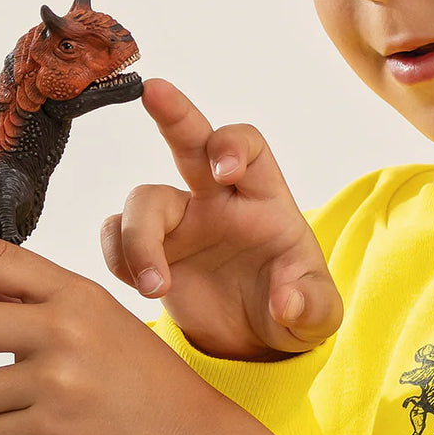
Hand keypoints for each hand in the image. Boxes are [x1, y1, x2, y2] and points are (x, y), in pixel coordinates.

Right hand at [102, 79, 341, 359]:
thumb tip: (286, 302)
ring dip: (139, 239)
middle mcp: (215, 198)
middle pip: (190, 139)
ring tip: (156, 287)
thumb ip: (310, 305)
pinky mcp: (147, 249)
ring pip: (142, 200)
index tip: (223, 173)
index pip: (248, 145)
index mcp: (263, 196)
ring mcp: (178, 222)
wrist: (251, 343)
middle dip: (173, 112)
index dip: (233, 146)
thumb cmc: (290, 310)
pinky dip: (118, 257)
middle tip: (152, 91)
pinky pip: (116, 235)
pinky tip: (141, 286)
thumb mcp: (317, 315)